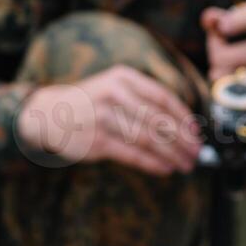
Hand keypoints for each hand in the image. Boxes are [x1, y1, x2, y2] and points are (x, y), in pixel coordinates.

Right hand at [15, 65, 202, 176]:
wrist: (49, 113)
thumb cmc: (91, 102)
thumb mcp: (113, 86)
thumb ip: (143, 98)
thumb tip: (183, 124)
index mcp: (122, 77)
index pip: (162, 97)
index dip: (183, 116)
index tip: (196, 131)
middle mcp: (114, 94)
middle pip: (158, 120)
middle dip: (182, 139)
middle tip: (196, 152)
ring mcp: (104, 118)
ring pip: (148, 139)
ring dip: (172, 154)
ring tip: (185, 164)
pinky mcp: (97, 141)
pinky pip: (133, 154)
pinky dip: (153, 163)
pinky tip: (165, 168)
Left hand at [200, 0, 245, 86]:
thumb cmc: (241, 40)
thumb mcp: (229, 28)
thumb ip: (217, 21)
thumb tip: (208, 18)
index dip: (240, 19)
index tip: (221, 27)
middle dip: (225, 56)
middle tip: (212, 58)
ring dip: (226, 74)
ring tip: (218, 72)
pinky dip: (234, 87)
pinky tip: (228, 82)